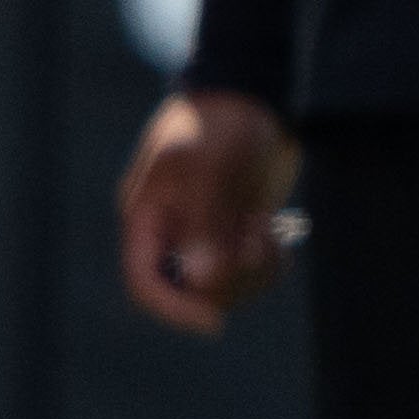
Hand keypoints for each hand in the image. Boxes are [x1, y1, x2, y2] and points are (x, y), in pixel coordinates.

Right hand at [115, 84, 294, 336]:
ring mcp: (205, 235)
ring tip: (265, 223)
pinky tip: (274, 229)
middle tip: (256, 235)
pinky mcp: (235, 232)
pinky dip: (268, 263)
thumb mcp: (209, 168)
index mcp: (147, 219)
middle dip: (232, 275)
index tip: (212, 322)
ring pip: (226, 286)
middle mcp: (172, 234)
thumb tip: (198, 277)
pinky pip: (250, 273)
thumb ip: (203, 222)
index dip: (173, 308)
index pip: (145, 282)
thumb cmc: (220, 124)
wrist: (253, 96)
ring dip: (255, 267)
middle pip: (193, 291)